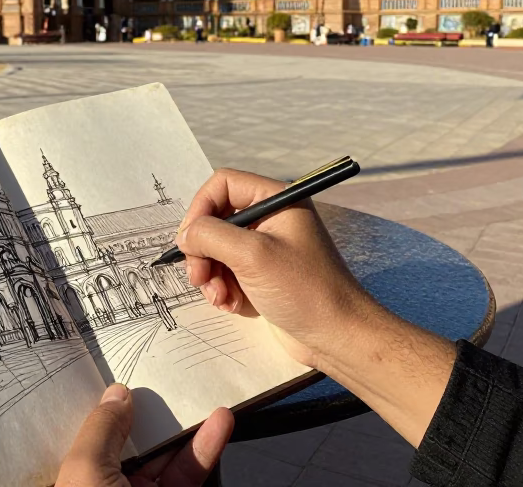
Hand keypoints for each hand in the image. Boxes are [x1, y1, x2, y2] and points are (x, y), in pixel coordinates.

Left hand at [56, 384, 232, 486]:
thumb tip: (117, 394)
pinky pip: (190, 475)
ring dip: (185, 426)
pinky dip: (206, 448)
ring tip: (199, 392)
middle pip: (127, 446)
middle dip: (146, 413)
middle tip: (160, 375)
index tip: (112, 376)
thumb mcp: (86, 472)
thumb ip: (101, 430)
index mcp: (75, 484)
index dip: (97, 410)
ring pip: (164, 458)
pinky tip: (218, 423)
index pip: (84, 441)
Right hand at [175, 169, 455, 446]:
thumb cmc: (304, 289)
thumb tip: (184, 235)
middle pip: (215, 219)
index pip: (223, 185)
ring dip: (210, 274)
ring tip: (220, 297)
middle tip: (199, 276)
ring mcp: (267, 249)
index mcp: (277, 200)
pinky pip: (228, 273)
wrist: (337, 337)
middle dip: (203, 250)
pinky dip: (223, 289)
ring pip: (217, 250)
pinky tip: (233, 305)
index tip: (189, 239)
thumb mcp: (252, 254)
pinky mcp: (263, 276)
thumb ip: (211, 235)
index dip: (200, 208)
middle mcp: (271, 219)